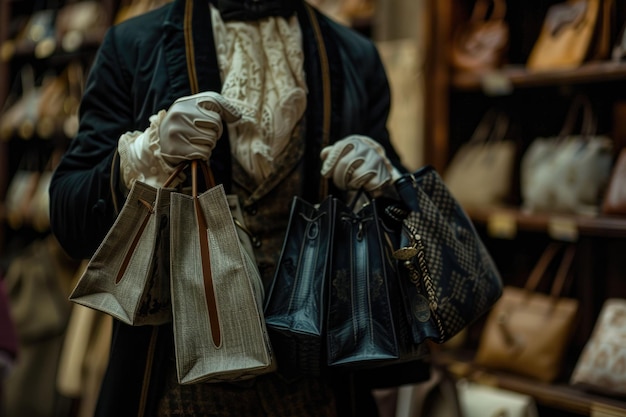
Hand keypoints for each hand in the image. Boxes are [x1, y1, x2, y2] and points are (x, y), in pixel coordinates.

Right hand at [118, 92, 240, 188]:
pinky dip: (202, 155)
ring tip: (193, 142)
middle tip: (197, 135)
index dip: (216, 122)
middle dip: (212, 134)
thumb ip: (221, 106)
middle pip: (215, 128)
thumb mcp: (200, 108)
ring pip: (210, 142)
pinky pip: (203, 154)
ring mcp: (175, 132)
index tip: (204, 123)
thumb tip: (238, 116)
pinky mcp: (175, 149)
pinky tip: (191, 150)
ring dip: (207, 145)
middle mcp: (177, 115)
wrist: (161, 142)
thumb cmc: (187, 123)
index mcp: (184, 103)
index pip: (216, 110)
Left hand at [320, 135, 400, 191]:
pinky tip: (365, 184)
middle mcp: (367, 148)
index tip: (326, 173)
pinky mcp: (385, 172)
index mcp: (355, 141)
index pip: (340, 148)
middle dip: (339, 178)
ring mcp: (377, 160)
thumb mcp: (345, 152)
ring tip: (353, 183)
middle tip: (340, 182)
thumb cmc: (358, 159)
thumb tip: (324, 155)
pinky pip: (370, 185)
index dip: (331, 162)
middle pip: (345, 164)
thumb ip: (332, 153)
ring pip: (357, 177)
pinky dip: (366, 188)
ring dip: (352, 184)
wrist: (381, 164)